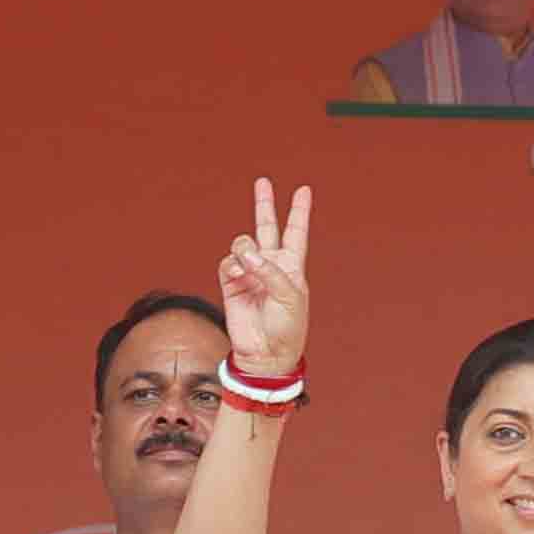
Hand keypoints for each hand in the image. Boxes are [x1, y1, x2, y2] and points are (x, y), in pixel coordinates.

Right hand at [220, 178, 312, 374]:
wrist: (267, 352)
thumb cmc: (287, 327)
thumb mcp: (290, 296)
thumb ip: (269, 271)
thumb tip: (246, 254)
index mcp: (292, 266)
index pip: (296, 232)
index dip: (299, 211)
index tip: (304, 190)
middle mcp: (271, 265)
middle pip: (267, 227)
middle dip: (264, 204)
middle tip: (263, 181)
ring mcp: (250, 272)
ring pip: (243, 243)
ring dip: (245, 250)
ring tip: (249, 267)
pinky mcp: (232, 282)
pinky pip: (228, 262)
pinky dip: (234, 266)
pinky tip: (239, 275)